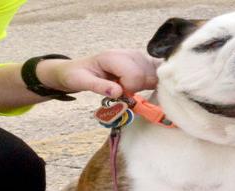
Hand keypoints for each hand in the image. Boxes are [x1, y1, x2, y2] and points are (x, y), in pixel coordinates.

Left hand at [38, 50, 160, 97]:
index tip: (118, 92)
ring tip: (127, 86)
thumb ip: (100, 87)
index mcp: (113, 57)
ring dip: (144, 86)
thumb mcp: (82, 82)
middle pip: (146, 75)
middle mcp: (128, 54)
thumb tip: (117, 93)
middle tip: (122, 90)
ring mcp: (137, 56)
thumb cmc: (78, 74)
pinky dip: (152, 81)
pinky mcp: (142, 60)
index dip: (129, 89)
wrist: (78, 68)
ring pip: (154, 75)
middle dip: (137, 88)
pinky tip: (140, 84)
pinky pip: (156, 71)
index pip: (135, 76)